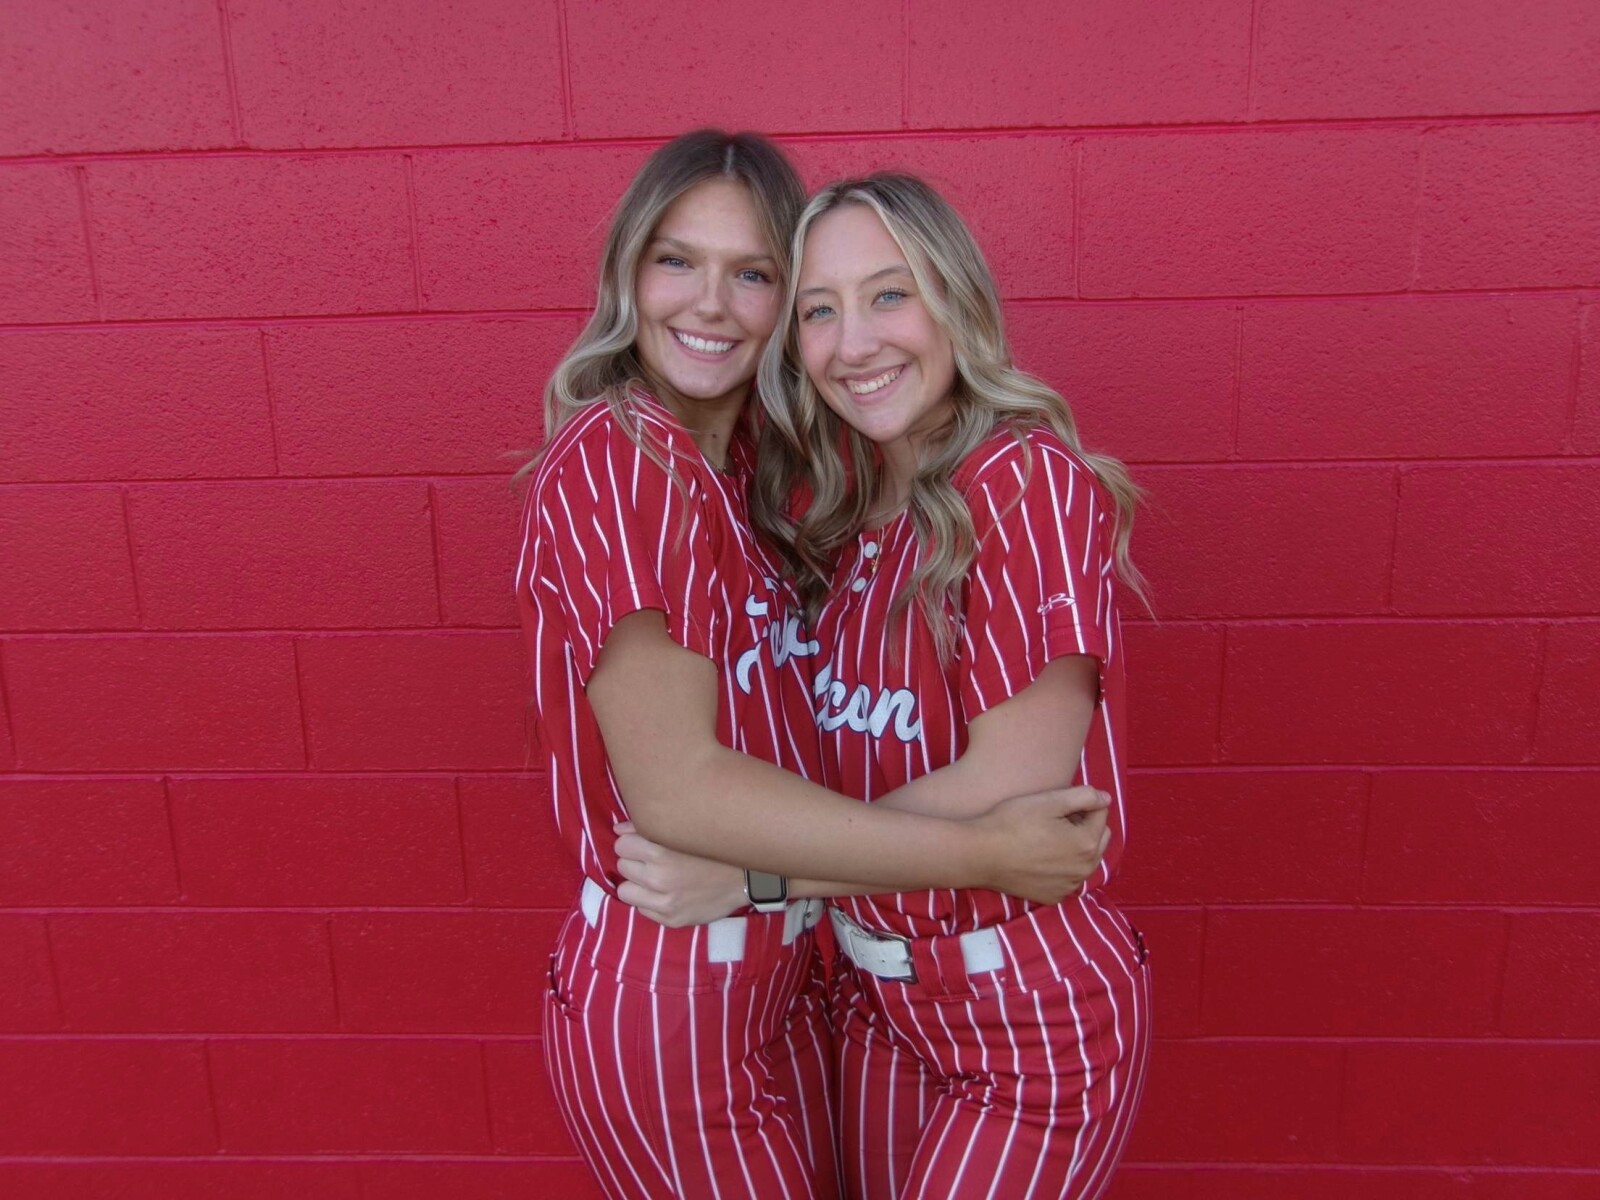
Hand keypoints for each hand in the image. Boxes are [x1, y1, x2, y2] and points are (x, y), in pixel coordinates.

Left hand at [613, 822, 749, 926]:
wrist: (744, 879)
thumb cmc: (713, 850)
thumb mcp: (683, 833)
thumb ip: (647, 829)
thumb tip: (618, 831)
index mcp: (661, 854)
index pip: (622, 846)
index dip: (631, 843)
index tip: (643, 844)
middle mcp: (659, 880)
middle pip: (622, 867)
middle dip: (635, 862)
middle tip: (653, 861)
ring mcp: (665, 904)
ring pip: (625, 891)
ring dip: (637, 884)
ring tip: (654, 879)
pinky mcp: (670, 921)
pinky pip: (642, 909)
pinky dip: (649, 901)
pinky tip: (666, 893)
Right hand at [970, 787, 1110, 903]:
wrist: (980, 855)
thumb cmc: (1012, 823)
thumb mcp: (1049, 801)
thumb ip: (1084, 796)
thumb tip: (1106, 798)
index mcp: (1087, 844)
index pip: (1101, 813)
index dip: (1081, 803)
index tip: (1057, 804)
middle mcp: (1084, 870)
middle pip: (1098, 837)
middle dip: (1084, 825)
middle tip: (1053, 819)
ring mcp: (1069, 887)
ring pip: (1084, 859)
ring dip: (1075, 846)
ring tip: (1045, 838)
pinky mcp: (1053, 897)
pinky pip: (1068, 877)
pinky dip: (1061, 867)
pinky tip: (1039, 857)